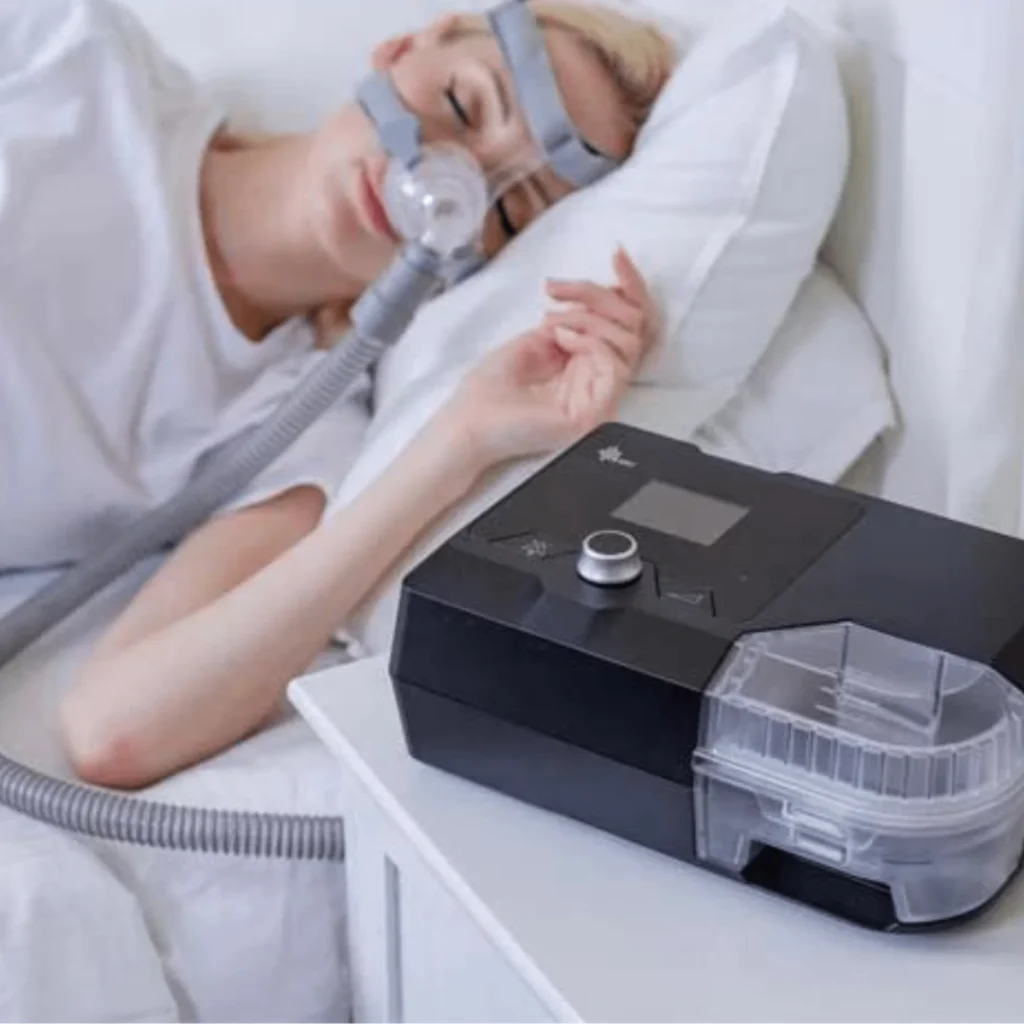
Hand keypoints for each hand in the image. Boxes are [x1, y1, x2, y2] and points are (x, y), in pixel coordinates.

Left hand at [442, 247, 656, 469]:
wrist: (466, 426)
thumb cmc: (487, 392)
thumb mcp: (531, 341)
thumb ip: (566, 323)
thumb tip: (590, 306)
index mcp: (586, 365)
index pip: (628, 323)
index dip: (630, 285)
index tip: (616, 255)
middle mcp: (599, 381)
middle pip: (634, 326)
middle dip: (598, 295)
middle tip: (557, 290)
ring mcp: (599, 399)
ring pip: (629, 341)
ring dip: (590, 317)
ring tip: (552, 320)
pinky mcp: (594, 413)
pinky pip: (615, 365)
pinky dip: (591, 340)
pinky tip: (561, 336)